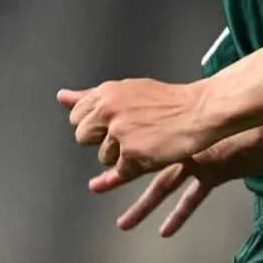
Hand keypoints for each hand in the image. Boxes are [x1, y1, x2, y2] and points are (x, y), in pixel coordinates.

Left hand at [57, 80, 221, 184]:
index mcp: (106, 93)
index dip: (95, 123)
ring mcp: (120, 133)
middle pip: (83, 137)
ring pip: (102, 157)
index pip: (77, 115)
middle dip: (102, 140)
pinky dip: (133, 168)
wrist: (200, 111)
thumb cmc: (169, 102)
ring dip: (121, 155)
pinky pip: (119, 172)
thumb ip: (91, 96)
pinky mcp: (133, 154)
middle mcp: (109, 110)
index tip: (113, 122)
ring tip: (147, 140)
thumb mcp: (128, 91)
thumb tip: (62, 97)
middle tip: (130, 132)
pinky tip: (150, 155)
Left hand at [90, 121, 262, 236]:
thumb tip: (178, 122)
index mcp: (181, 127)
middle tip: (96, 186)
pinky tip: (165, 231)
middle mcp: (184, 142)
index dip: (122, 142)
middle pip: (144, 162)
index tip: (104, 148)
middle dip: (118, 175)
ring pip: (163, 184)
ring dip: (142, 206)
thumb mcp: (214, 115)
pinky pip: (193, 198)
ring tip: (123, 224)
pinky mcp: (217, 172)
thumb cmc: (246, 115)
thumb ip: (194, 121)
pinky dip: (179, 215)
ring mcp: (199, 159)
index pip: (144, 135)